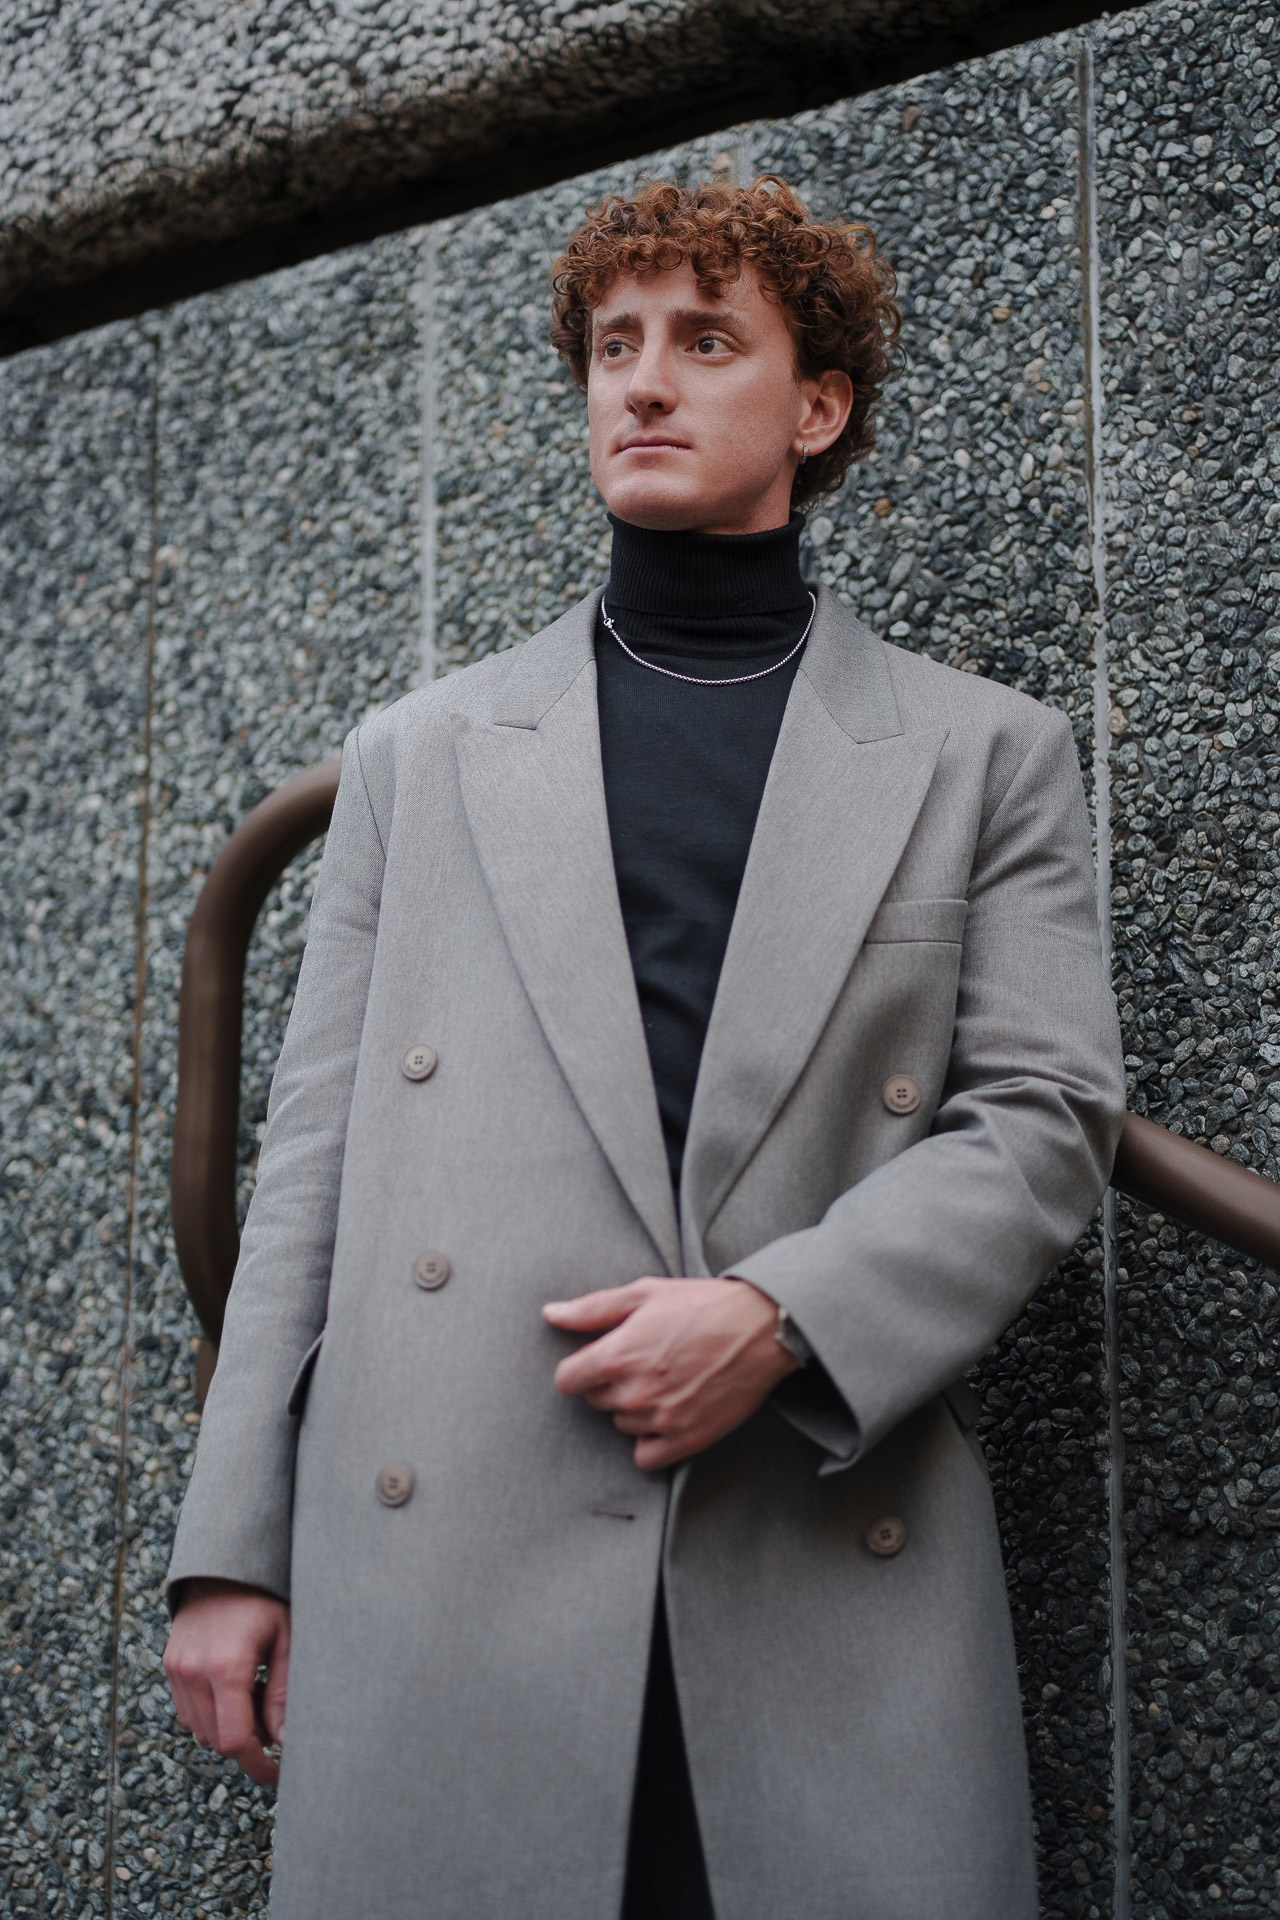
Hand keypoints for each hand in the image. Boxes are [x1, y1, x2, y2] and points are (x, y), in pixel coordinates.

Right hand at [163, 1578, 290, 1786]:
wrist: (224, 1562)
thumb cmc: (265, 1596)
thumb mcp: (286, 1638)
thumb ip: (283, 1693)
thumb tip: (285, 1743)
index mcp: (226, 1667)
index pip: (236, 1741)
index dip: (258, 1765)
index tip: (278, 1774)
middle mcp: (194, 1672)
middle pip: (217, 1741)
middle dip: (247, 1745)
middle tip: (274, 1723)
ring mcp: (177, 1669)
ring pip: (200, 1730)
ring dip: (227, 1729)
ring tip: (255, 1696)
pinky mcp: (169, 1665)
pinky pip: (187, 1711)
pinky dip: (209, 1714)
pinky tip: (233, 1689)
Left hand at [543, 1276, 799, 1470]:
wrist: (761, 1329)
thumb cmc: (701, 1305)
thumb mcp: (644, 1294)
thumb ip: (592, 1309)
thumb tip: (550, 1315)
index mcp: (617, 1356)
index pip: (567, 1380)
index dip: (580, 1367)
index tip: (600, 1358)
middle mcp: (634, 1393)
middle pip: (595, 1401)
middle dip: (611, 1383)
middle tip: (645, 1361)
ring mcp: (660, 1420)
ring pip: (621, 1425)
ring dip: (634, 1408)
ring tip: (665, 1380)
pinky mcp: (686, 1440)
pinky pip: (646, 1456)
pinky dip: (652, 1439)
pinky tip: (669, 1413)